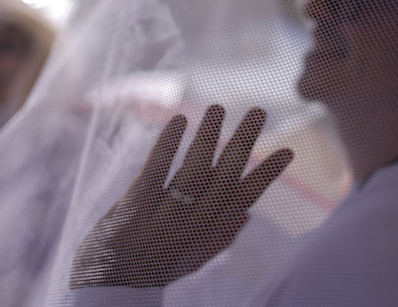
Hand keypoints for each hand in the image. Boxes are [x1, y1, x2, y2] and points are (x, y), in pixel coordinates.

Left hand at [70, 105, 293, 287]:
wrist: (108, 291)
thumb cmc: (154, 266)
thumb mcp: (193, 258)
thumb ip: (221, 237)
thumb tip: (249, 215)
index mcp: (210, 236)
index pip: (245, 200)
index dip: (267, 175)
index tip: (288, 151)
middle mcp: (191, 228)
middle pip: (224, 179)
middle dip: (243, 143)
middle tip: (259, 112)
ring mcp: (162, 220)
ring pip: (192, 173)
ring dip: (207, 137)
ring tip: (218, 108)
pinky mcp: (132, 211)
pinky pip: (154, 172)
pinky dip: (168, 145)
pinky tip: (179, 120)